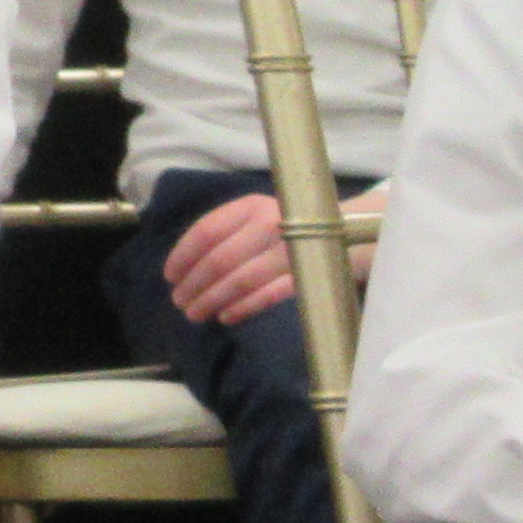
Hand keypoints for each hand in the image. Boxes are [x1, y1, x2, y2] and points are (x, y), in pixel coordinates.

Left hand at [161, 187, 374, 328]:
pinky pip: (268, 295)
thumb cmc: (292, 227)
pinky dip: (243, 307)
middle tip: (179, 303)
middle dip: (194, 285)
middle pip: (219, 260)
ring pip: (239, 280)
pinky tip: (226, 317)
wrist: (352, 232)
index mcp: (251, 206)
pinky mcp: (307, 273)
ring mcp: (289, 249)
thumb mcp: (259, 216)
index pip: (205, 231)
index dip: (182, 256)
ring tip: (196, 314)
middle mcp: (269, 223)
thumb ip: (229, 232)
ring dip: (212, 300)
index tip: (170, 276)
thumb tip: (185, 265)